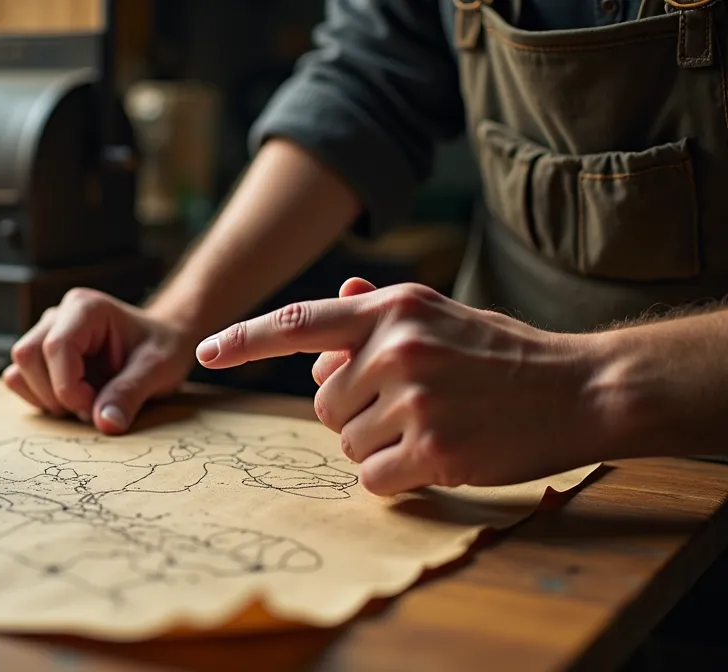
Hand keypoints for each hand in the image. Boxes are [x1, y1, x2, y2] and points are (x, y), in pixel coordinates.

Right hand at [4, 288, 197, 433]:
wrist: (162, 342)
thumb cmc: (162, 347)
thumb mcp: (158, 369)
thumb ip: (130, 394)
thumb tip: (105, 424)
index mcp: (86, 309)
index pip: (55, 347)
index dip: (69, 386)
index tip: (96, 406)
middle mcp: (58, 317)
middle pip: (27, 356)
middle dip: (56, 394)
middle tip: (93, 406)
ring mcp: (46, 335)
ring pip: (19, 371)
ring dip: (47, 399)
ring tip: (86, 402)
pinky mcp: (41, 357)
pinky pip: (20, 381)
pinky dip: (42, 400)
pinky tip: (75, 400)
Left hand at [196, 281, 607, 494]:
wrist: (582, 387)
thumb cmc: (505, 354)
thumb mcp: (442, 313)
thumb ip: (380, 312)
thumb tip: (330, 303)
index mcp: (391, 309)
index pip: (296, 324)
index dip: (244, 340)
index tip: (204, 353)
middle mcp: (396, 347)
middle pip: (323, 403)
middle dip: (354, 413)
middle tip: (411, 406)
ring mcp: (414, 398)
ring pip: (346, 443)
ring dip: (378, 446)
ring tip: (433, 425)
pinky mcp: (433, 447)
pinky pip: (372, 477)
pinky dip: (393, 477)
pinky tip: (435, 456)